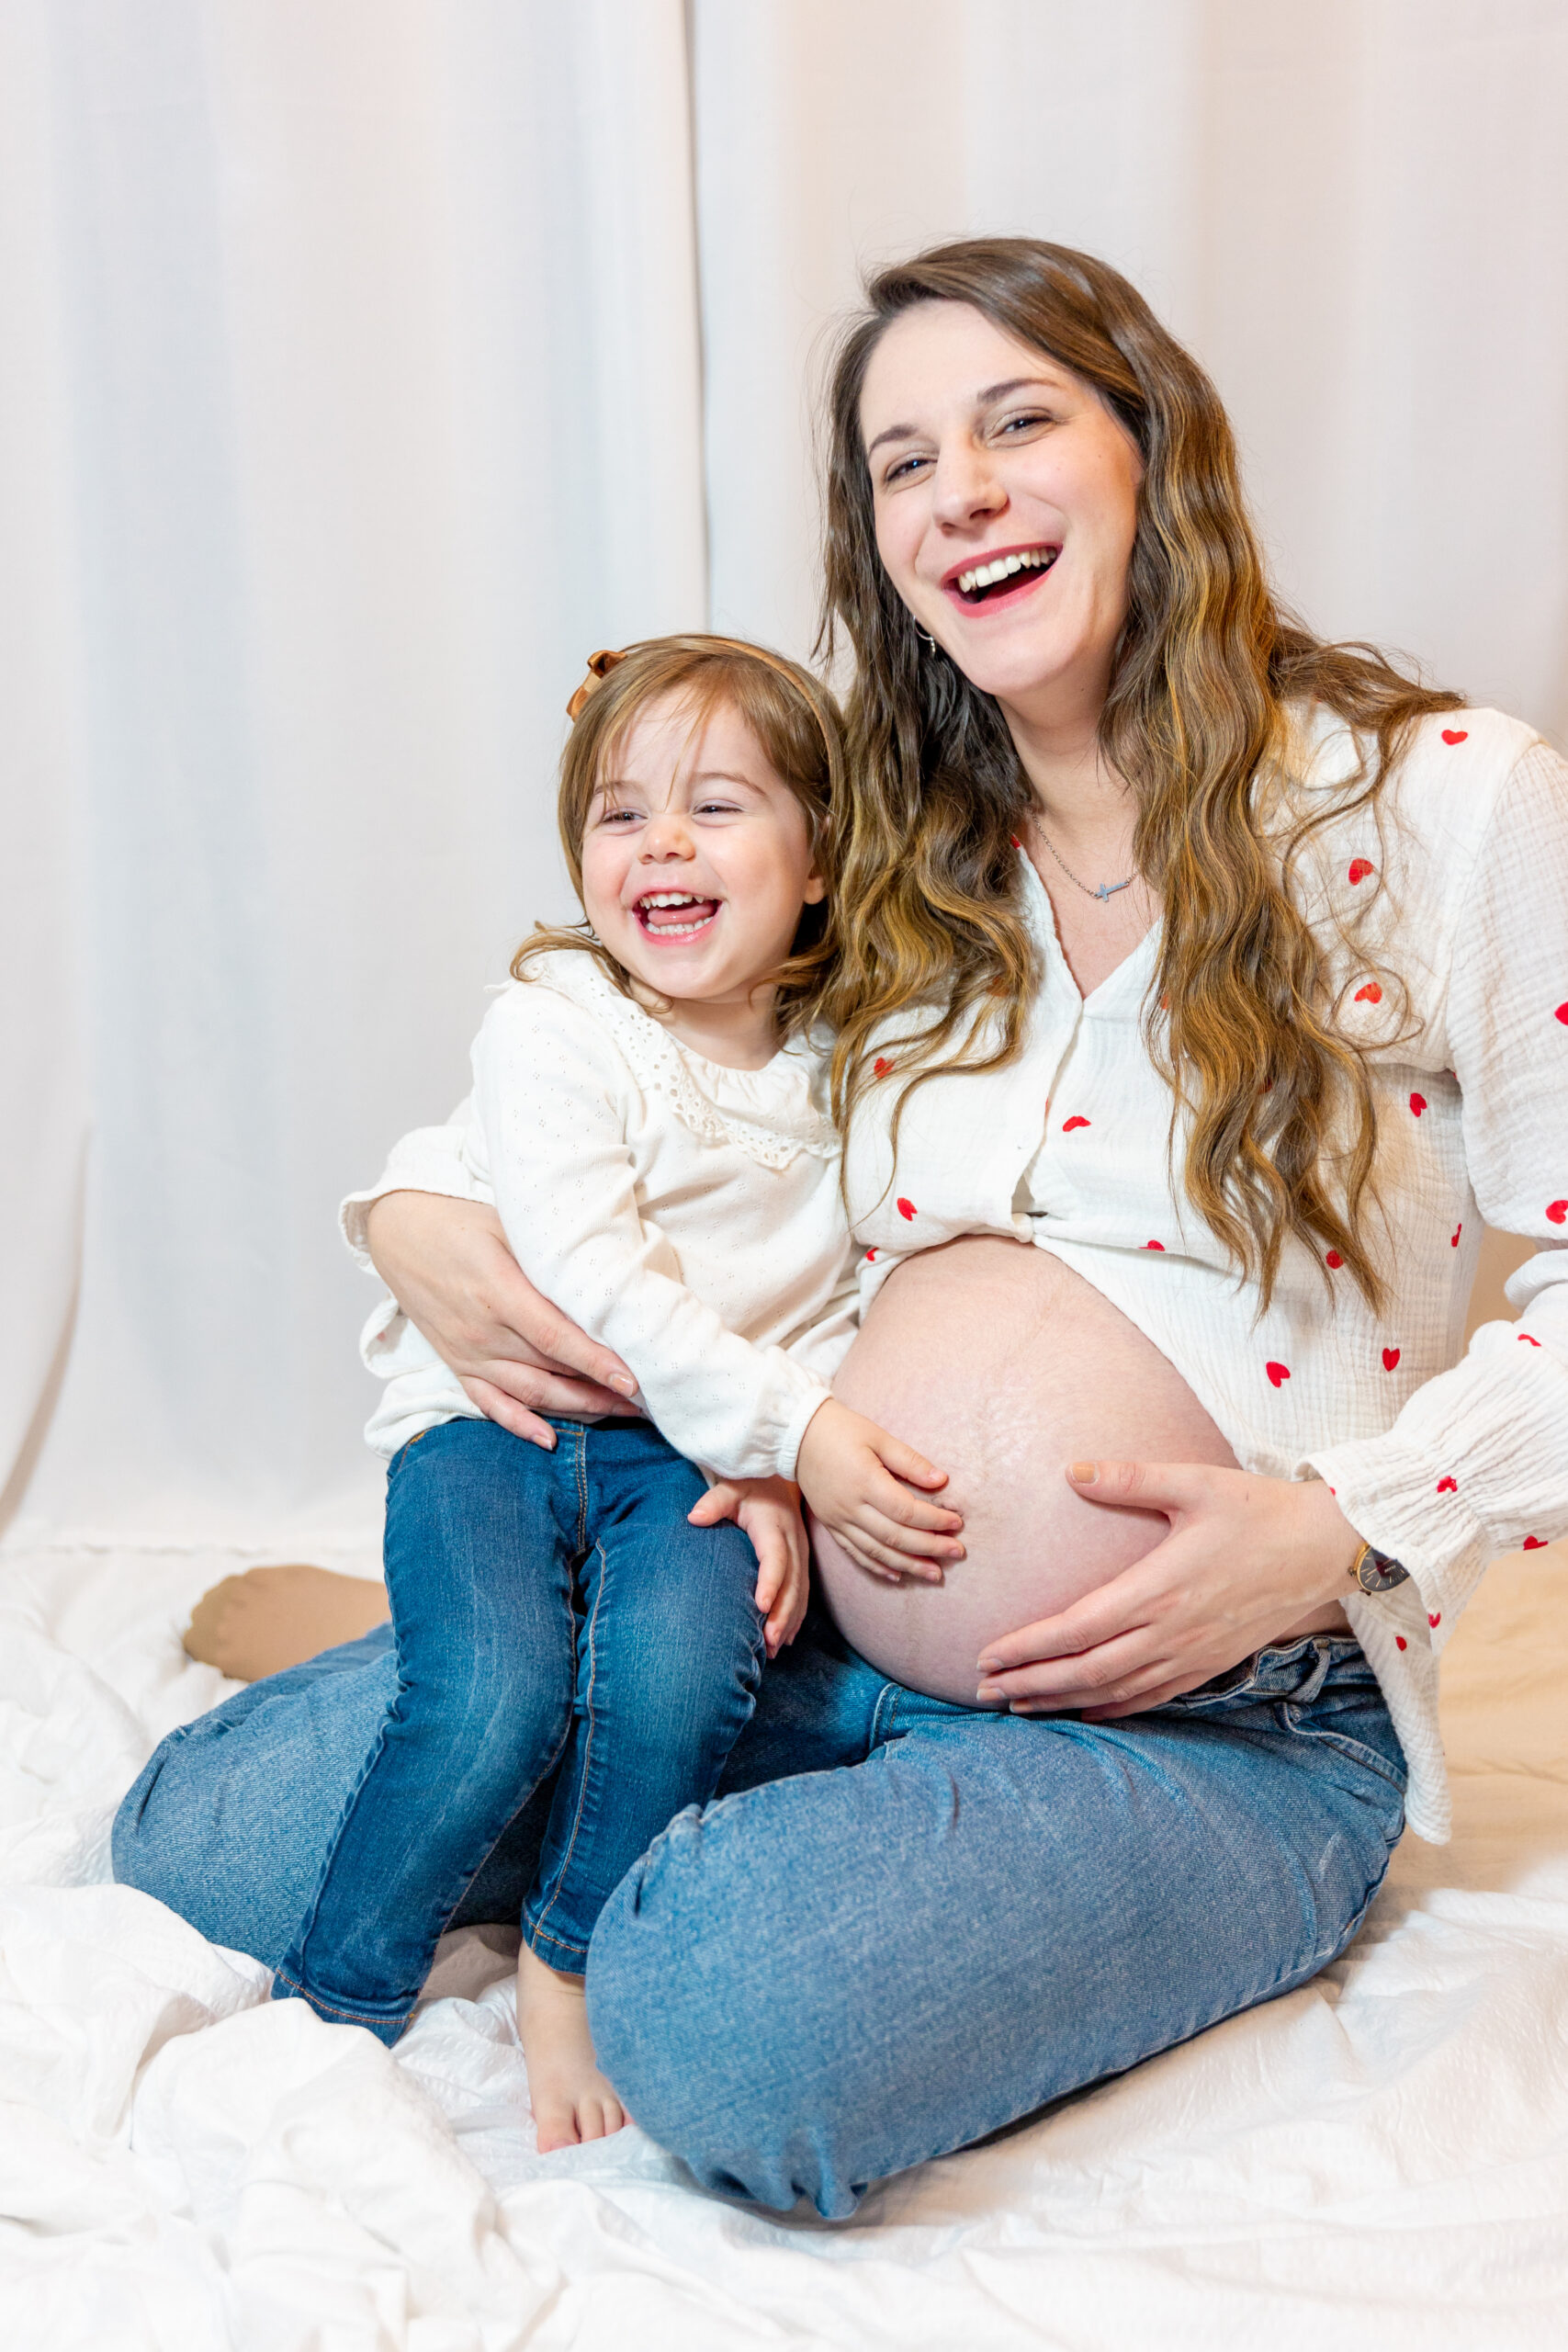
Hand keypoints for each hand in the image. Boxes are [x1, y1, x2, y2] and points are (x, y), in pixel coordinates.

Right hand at [364, 1192, 637, 1447]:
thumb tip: (602, 1283)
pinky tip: (549, 1439)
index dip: (597, 1363)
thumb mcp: (507, 1227)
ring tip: (620, 1414)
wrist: (398, 1232)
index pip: (557, 1339)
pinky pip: (490, 1404)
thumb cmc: (460, 1222)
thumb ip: (549, 1260)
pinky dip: (519, 1424)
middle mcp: (483, 1331)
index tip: (634, 1379)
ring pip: (529, 1394)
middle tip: (647, 1400)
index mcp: (499, 1292)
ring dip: (576, 1410)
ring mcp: (468, 1353)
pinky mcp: (457, 1364)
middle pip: (552, 1372)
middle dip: (602, 1390)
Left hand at [689, 1477, 809, 1656]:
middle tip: (768, 1640)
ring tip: (773, 1648)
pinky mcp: (802, 1562)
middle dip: (782, 1613)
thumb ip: (714, 1502)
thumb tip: (694, 1517)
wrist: (778, 1480)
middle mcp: (793, 1542)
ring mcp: (801, 1554)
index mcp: (775, 1526)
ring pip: (801, 1593)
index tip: (761, 1605)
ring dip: (789, 1621)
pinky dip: (795, 1617)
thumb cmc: (749, 1486)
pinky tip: (784, 1639)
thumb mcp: (730, 1488)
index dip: (770, 1582)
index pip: (775, 1558)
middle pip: (793, 1583)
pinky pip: (803, 1594)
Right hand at [795, 1399, 962, 1582]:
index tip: (957, 1523)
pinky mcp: (830, 1525)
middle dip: (929, 1547)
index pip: (906, 1510)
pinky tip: (898, 1575)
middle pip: (895, 1536)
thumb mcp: (879, 1437)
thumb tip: (942, 1481)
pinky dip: (878, 1567)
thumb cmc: (842, 1430)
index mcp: (865, 1481)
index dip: (934, 1520)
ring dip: (909, 1565)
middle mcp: (851, 1506)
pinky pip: (855, 1553)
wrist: (796, 1435)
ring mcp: (838, 1520)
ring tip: (935, 1574)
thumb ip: (910, 1461)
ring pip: (877, 1552)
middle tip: (957, 1552)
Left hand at [975, 1460, 1358, 1716]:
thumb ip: (1129, 1479)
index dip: (1027, 1647)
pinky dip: (1112, 1709)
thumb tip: (1071, 1470)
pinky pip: (1152, 1697)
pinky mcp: (1212, 1664)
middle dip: (1030, 1683)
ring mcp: (1193, 1655)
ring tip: (1018, 1704)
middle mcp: (1172, 1632)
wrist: (1327, 1547)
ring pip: (1115, 1691)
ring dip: (1062, 1700)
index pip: (1076, 1628)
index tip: (987, 1655)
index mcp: (1159, 1588)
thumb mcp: (1194, 1483)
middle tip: (983, 1690)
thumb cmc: (1258, 1509)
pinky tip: (1085, 1711)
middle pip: (1085, 1670)